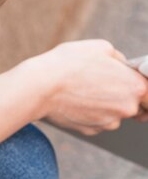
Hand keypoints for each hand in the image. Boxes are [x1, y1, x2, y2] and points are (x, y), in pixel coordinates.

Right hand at [29, 40, 147, 134]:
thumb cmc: (69, 63)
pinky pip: (97, 119)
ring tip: (82, 86)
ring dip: (103, 101)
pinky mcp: (92, 131)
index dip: (137, 81)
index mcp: (134, 87)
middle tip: (99, 79)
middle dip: (120, 92)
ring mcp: (109, 123)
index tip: (125, 77)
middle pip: (133, 102)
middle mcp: (127, 108)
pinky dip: (89, 110)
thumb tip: (123, 65)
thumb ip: (119, 58)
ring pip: (113, 111)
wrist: (41, 86)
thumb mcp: (99, 47)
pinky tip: (74, 97)